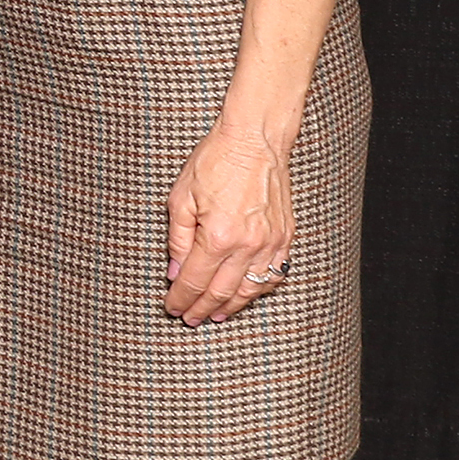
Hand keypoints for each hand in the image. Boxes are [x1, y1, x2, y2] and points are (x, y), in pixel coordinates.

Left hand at [162, 119, 294, 325]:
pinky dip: (258, 289)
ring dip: (231, 306)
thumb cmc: (215, 162)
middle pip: (222, 292)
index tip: (172, 307)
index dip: (181, 298)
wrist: (255, 141)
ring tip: (215, 315)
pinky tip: (245, 293)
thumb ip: (178, 241)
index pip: (195, 281)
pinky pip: (274, 274)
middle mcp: (248, 245)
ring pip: (251, 289)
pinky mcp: (286, 237)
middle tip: (190, 319)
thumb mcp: (181, 198)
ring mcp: (272, 243)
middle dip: (202, 308)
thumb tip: (176, 273)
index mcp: (218, 237)